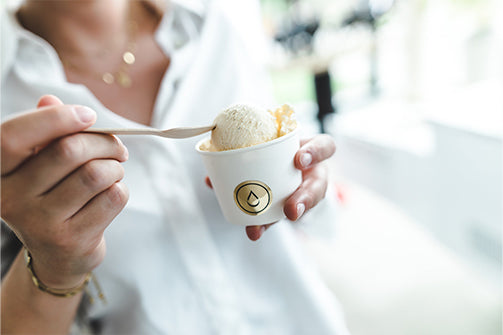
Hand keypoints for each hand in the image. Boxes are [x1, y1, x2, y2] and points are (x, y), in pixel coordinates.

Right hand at [1, 95, 128, 288]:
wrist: (58, 255)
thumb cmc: (52, 197)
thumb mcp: (39, 165)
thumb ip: (43, 132)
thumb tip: (49, 99)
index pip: (13, 136)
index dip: (55, 118)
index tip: (88, 115)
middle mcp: (11, 199)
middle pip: (69, 150)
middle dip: (104, 142)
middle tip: (118, 148)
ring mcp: (40, 223)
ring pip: (96, 174)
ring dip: (115, 167)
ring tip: (115, 170)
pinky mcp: (71, 240)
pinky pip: (112, 197)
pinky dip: (121, 188)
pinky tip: (112, 192)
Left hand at [245, 134, 335, 240]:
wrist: (281, 162)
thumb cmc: (276, 147)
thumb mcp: (272, 138)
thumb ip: (253, 143)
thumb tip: (217, 157)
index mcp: (313, 152)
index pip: (325, 146)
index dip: (314, 153)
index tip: (299, 161)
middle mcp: (312, 174)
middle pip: (317, 189)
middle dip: (303, 201)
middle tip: (290, 211)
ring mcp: (302, 193)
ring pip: (296, 210)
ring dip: (275, 220)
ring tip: (256, 230)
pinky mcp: (288, 208)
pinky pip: (275, 218)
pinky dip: (259, 224)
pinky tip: (250, 230)